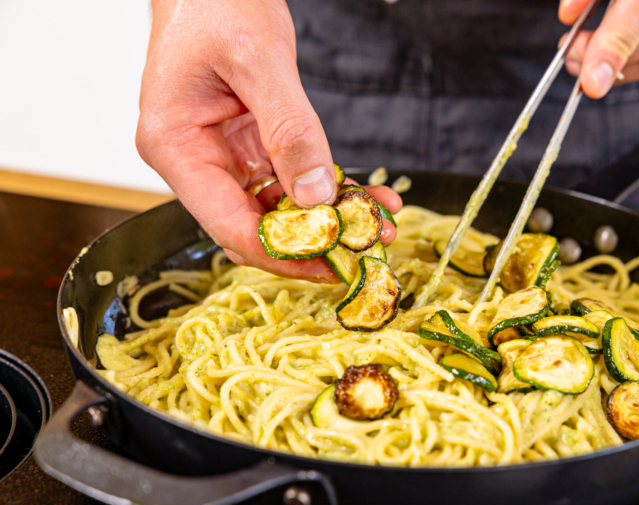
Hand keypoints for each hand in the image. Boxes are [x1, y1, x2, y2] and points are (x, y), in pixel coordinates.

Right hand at [136, 0, 399, 282]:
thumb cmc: (217, 3)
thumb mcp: (257, 59)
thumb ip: (289, 129)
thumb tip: (316, 195)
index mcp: (176, 147)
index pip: (230, 226)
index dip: (286, 253)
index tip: (336, 261)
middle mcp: (195, 161)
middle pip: (254, 226)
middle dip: (314, 241)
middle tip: (367, 248)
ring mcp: (222, 157)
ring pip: (277, 209)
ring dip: (328, 219)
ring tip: (379, 223)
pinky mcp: (248, 147)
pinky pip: (289, 181)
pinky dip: (326, 191)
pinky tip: (366, 196)